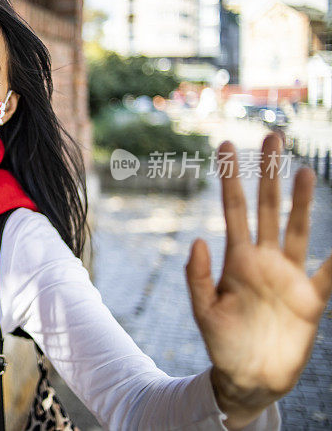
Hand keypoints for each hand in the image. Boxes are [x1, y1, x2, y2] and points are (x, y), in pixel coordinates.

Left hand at [185, 133, 331, 429]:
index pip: (233, 210)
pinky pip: (331, 274)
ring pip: (299, 230)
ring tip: (304, 172)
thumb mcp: (204, 311)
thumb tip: (198, 239)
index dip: (230, 179)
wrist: (249, 377)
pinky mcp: (312, 299)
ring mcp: (290, 276)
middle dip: (268, 175)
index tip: (225, 146)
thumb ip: (199, 277)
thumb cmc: (222, 344)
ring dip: (302, 202)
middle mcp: (264, 260)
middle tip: (271, 138)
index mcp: (236, 260)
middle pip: (268, 208)